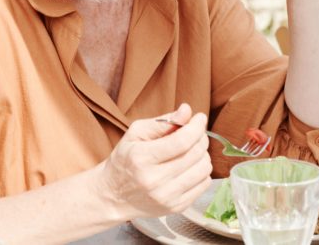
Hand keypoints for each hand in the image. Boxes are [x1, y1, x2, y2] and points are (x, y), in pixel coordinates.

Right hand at [97, 103, 212, 219]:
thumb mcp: (136, 133)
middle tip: (196, 132)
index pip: (181, 141)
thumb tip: (187, 111)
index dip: (196, 127)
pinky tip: (190, 166)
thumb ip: (162, 121)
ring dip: (203, 154)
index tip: (200, 117)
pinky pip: (204, 184)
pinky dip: (202, 171)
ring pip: (203, 169)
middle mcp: (154, 181)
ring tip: (193, 149)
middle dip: (201, 137)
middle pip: (195, 154)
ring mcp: (166, 197)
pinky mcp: (176, 207)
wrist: (114, 195)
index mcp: (142, 158)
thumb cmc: (126, 159)